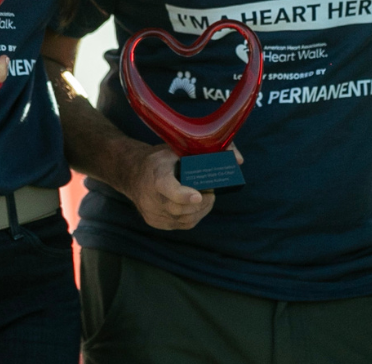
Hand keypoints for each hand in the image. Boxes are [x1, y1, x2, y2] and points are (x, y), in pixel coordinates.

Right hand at [117, 142, 242, 230]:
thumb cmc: (162, 158)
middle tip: (211, 192)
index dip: (183, 195)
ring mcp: (151, 212)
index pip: (167, 188)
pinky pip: (180, 225)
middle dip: (202, 203)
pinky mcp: (154, 222)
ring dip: (200, 211)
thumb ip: (210, 149)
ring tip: (205, 197)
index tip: (198, 196)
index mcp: (156, 174)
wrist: (132, 172)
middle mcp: (150, 196)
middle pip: (180, 208)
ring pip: (183, 219)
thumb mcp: (179, 146)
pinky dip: (192, 216)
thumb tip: (239, 160)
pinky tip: (196, 206)